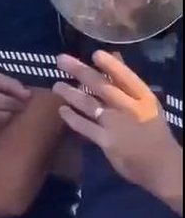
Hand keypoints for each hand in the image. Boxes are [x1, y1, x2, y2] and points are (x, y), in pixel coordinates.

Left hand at [54, 51, 179, 199]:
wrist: (160, 165)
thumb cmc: (151, 130)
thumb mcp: (145, 103)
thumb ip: (127, 81)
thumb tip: (114, 55)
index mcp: (143, 97)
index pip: (126, 76)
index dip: (111, 65)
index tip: (94, 53)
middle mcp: (130, 108)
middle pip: (102, 85)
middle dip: (79, 70)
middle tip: (60, 60)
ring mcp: (117, 125)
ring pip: (88, 103)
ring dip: (70, 92)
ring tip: (56, 85)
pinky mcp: (106, 141)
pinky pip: (84, 126)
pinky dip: (71, 117)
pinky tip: (62, 110)